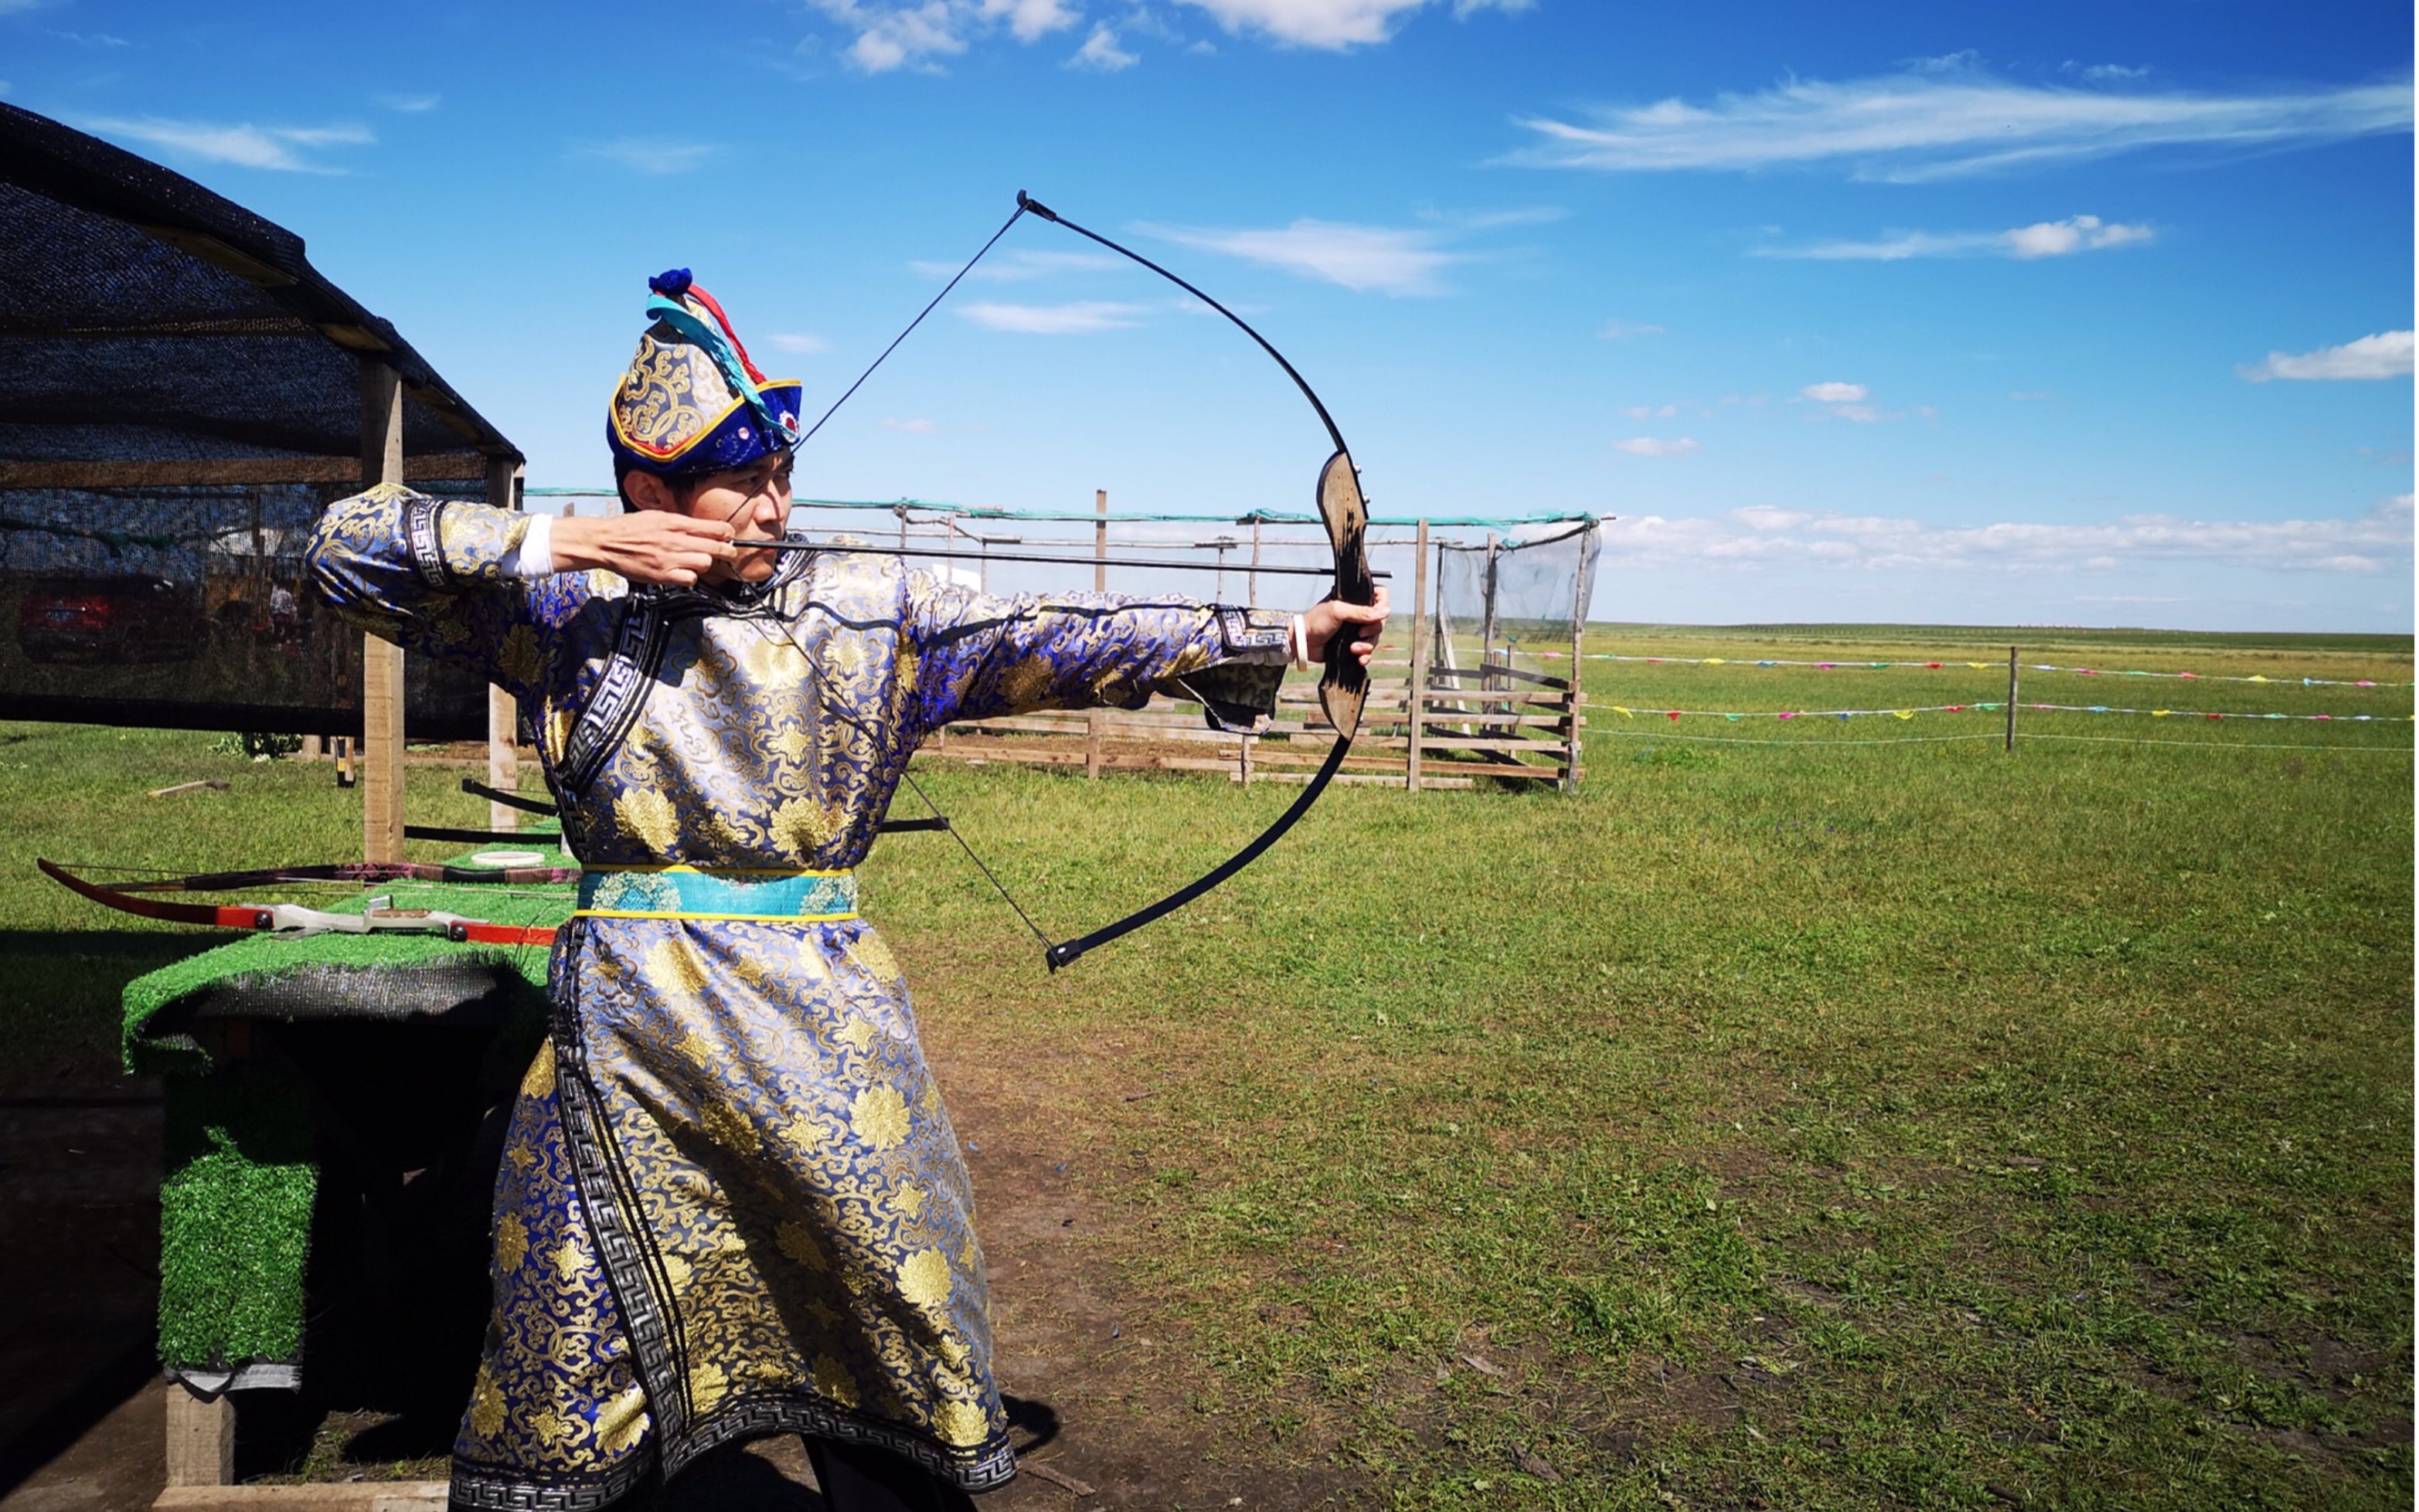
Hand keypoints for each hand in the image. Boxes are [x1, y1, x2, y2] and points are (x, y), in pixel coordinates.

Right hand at [551, 513, 739, 586]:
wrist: (606, 542)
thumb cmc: (629, 528)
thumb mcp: (656, 516)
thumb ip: (679, 522)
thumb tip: (701, 527)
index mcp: (675, 522)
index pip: (713, 527)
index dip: (726, 533)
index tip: (729, 535)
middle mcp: (675, 540)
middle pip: (716, 547)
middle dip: (727, 551)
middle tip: (729, 553)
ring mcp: (670, 558)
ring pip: (705, 563)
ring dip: (704, 563)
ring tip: (697, 561)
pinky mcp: (663, 575)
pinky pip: (690, 579)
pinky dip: (690, 577)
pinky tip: (683, 573)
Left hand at [1302, 584, 1388, 667]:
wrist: (1303, 643)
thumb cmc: (1316, 622)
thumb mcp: (1338, 611)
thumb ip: (1361, 611)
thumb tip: (1385, 611)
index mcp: (1355, 599)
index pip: (1380, 595)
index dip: (1382, 605)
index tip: (1376, 616)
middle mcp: (1358, 613)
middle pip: (1380, 620)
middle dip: (1373, 630)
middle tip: (1360, 634)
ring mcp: (1357, 629)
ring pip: (1375, 637)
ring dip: (1367, 645)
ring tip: (1353, 649)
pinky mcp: (1354, 644)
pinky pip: (1368, 651)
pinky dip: (1366, 656)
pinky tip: (1359, 659)